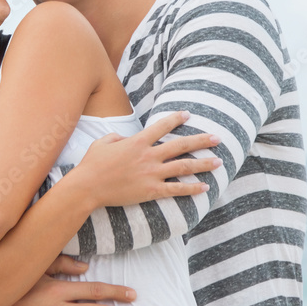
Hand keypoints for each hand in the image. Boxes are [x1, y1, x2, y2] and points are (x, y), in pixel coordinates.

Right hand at [74, 110, 220, 207]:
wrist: (87, 186)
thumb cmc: (92, 164)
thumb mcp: (103, 143)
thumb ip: (117, 137)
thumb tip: (124, 138)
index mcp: (138, 142)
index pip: (162, 126)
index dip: (176, 119)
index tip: (188, 114)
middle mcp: (148, 156)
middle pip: (181, 146)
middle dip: (201, 141)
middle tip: (217, 138)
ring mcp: (151, 174)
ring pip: (184, 167)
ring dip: (203, 164)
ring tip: (219, 161)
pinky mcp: (151, 191)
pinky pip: (176, 190)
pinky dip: (192, 189)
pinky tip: (205, 187)